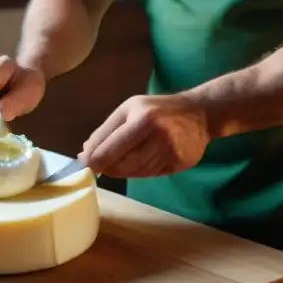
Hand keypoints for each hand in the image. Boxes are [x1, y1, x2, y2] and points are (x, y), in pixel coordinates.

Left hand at [79, 94, 208, 177]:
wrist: (199, 113)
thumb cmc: (157, 108)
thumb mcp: (129, 109)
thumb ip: (106, 130)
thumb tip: (85, 153)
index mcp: (143, 119)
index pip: (112, 147)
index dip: (94, 160)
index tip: (83, 166)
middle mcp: (158, 136)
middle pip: (123, 164)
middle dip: (108, 168)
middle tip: (100, 166)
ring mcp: (171, 152)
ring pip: (136, 172)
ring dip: (123, 171)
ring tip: (120, 161)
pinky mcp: (180, 164)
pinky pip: (151, 174)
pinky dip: (140, 171)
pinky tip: (140, 161)